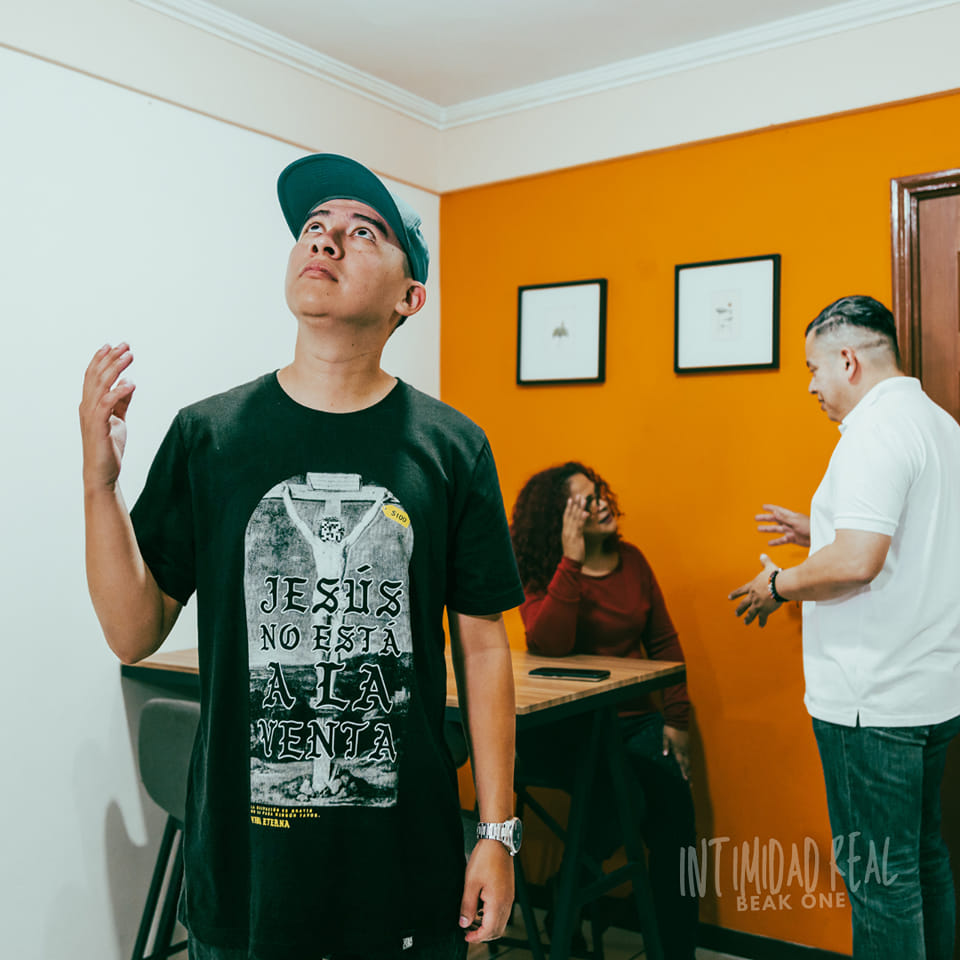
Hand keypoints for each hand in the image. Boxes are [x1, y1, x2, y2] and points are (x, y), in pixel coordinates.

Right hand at [79, 344, 134, 492]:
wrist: (103, 472)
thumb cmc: (108, 447)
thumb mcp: (118, 420)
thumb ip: (121, 402)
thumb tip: (128, 383)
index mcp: (90, 404)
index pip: (93, 376)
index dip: (101, 359)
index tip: (113, 346)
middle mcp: (87, 407)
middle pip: (96, 376)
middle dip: (110, 358)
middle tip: (125, 345)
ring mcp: (91, 416)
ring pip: (101, 386)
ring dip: (115, 369)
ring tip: (129, 356)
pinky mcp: (99, 426)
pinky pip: (107, 405)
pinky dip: (118, 392)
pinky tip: (130, 383)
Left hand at [459, 839, 514, 941]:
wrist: (498, 841)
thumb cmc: (486, 858)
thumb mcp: (471, 883)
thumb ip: (468, 906)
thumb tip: (464, 923)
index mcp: (498, 903)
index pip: (489, 931)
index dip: (477, 938)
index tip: (466, 936)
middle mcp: (507, 902)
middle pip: (497, 930)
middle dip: (483, 935)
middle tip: (469, 932)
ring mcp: (509, 896)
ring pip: (501, 922)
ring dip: (488, 926)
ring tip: (473, 919)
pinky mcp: (509, 891)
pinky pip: (503, 911)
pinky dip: (492, 916)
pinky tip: (481, 908)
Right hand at [561, 495, 588, 563]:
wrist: (570, 563)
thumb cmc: (572, 553)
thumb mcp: (571, 542)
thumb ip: (573, 533)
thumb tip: (576, 528)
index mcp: (565, 531)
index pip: (566, 516)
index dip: (568, 507)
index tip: (570, 499)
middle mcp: (567, 530)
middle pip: (570, 514)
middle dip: (574, 504)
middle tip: (577, 495)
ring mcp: (570, 533)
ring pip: (575, 518)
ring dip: (579, 508)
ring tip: (583, 499)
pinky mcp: (576, 537)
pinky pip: (579, 526)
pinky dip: (582, 519)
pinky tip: (586, 512)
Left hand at [662, 725, 689, 779]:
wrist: (678, 719)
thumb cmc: (669, 728)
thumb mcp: (665, 736)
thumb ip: (665, 745)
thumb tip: (665, 755)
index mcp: (678, 748)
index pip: (681, 762)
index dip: (684, 771)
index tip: (686, 779)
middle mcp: (684, 749)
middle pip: (687, 763)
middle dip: (688, 773)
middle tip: (690, 783)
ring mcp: (687, 746)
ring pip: (689, 760)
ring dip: (689, 768)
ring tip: (690, 777)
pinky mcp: (688, 743)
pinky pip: (689, 755)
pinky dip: (689, 761)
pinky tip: (688, 765)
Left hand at [728, 554, 781, 626]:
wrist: (779, 585)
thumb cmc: (774, 575)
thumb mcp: (768, 567)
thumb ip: (765, 562)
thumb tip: (762, 555)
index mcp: (752, 586)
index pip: (741, 591)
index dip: (735, 594)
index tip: (729, 597)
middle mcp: (753, 596)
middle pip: (744, 604)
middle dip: (740, 609)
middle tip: (736, 614)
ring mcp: (758, 604)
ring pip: (750, 612)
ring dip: (748, 618)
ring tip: (745, 622)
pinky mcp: (765, 610)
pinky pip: (762, 617)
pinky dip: (762, 621)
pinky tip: (761, 625)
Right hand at [755, 503, 809, 547]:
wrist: (819, 538)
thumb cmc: (810, 527)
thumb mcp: (796, 521)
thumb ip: (784, 518)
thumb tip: (774, 512)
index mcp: (791, 516)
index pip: (779, 510)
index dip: (771, 508)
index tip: (763, 506)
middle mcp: (790, 522)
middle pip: (775, 519)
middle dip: (766, 518)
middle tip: (756, 518)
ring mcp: (791, 531)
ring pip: (776, 529)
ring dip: (768, 529)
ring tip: (759, 529)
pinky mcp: (793, 539)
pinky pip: (782, 540)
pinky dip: (776, 542)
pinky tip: (769, 543)